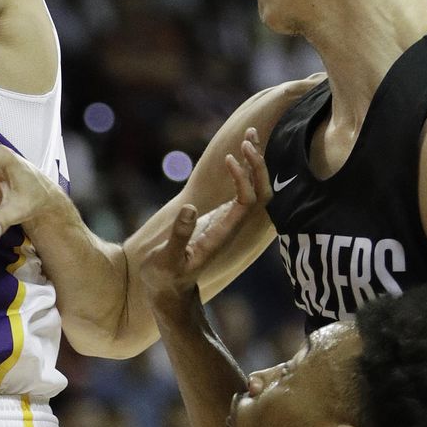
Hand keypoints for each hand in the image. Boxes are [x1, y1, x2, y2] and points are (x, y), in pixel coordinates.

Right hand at [141, 128, 271, 298]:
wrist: (171, 291)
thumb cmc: (165, 278)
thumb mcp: (167, 260)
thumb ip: (179, 235)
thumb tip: (190, 207)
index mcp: (222, 234)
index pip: (247, 202)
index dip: (244, 178)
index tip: (229, 158)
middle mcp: (231, 226)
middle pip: (260, 193)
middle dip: (258, 164)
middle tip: (248, 135)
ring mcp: (228, 221)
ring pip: (254, 190)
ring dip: (254, 163)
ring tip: (248, 135)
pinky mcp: (220, 218)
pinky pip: (242, 191)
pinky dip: (243, 170)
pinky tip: (236, 153)